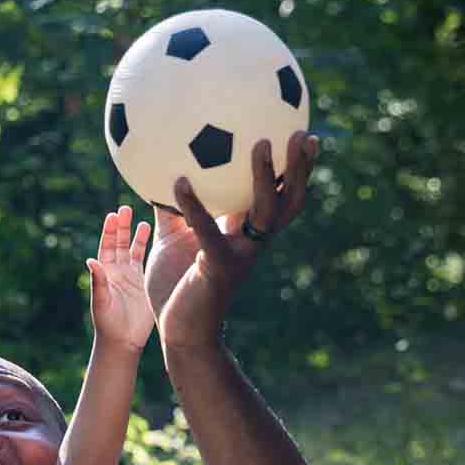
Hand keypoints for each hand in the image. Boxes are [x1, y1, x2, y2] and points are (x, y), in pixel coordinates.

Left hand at [85, 205, 153, 352]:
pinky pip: (145, 261)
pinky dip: (148, 248)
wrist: (123, 341)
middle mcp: (117, 272)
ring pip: (133, 250)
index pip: (106, 247)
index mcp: (105, 274)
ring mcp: (131, 277)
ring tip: (142, 220)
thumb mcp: (101, 301)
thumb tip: (90, 260)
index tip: (112, 215)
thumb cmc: (108, 324)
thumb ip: (98, 281)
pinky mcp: (143, 283)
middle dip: (122, 226)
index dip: (108, 231)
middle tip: (125, 208)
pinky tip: (153, 235)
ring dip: (136, 235)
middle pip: (119, 243)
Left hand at [146, 132, 318, 344]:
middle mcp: (252, 242)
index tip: (303, 133)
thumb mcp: (174, 239)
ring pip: (263, 211)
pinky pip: (207, 230)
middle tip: (303, 132)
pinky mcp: (217, 266)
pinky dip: (194, 205)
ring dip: (265, 177)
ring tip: (261, 143)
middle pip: (288, 200)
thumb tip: (161, 171)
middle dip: (300, 167)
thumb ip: (173, 209)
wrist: (181, 332)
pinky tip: (179, 182)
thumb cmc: (178, 286)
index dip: (296, 169)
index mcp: (247, 233)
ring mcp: (240, 254)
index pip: (280, 196)